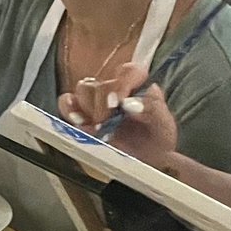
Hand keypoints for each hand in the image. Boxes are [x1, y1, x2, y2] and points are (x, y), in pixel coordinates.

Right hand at [59, 61, 179, 167]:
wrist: (147, 159)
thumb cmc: (157, 139)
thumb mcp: (164, 124)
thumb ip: (151, 109)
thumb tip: (130, 103)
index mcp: (139, 84)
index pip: (129, 71)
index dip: (121, 84)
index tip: (118, 103)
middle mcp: (116, 88)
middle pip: (101, 83)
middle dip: (102, 104)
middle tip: (106, 123)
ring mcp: (96, 98)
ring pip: (83, 89)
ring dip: (88, 109)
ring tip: (98, 127)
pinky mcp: (80, 111)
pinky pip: (67, 101)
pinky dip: (70, 110)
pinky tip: (80, 122)